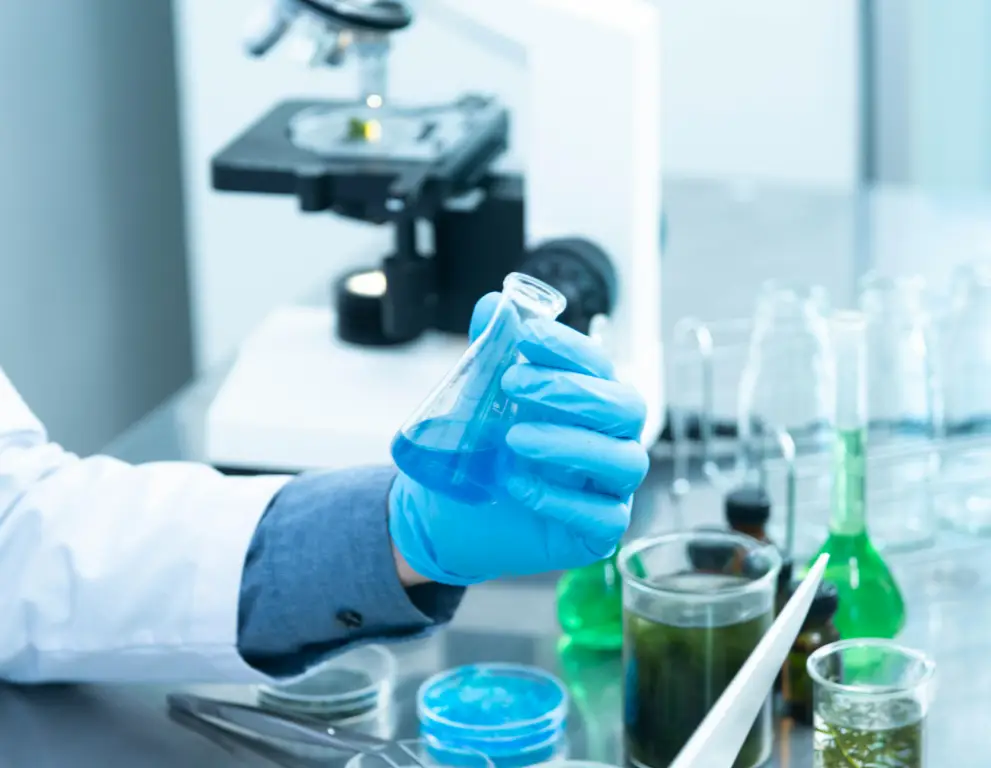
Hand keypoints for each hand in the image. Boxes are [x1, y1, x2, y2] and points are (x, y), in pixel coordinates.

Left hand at [388, 292, 650, 585]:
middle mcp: (611, 440)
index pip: (599, 365)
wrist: (448, 515)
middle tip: (512, 384)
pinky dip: (561, 498)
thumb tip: (493, 304)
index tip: (525, 335)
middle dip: (571, 391)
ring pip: (623, 461)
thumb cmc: (479, 451)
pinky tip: (518, 485)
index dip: (568, 347)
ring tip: (513, 438)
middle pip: (626, 407)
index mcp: (590, 401)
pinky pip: (604, 517)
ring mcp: (610, 488)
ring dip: (569, 443)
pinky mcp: (597, 533)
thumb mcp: (476, 399)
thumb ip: (488, 353)